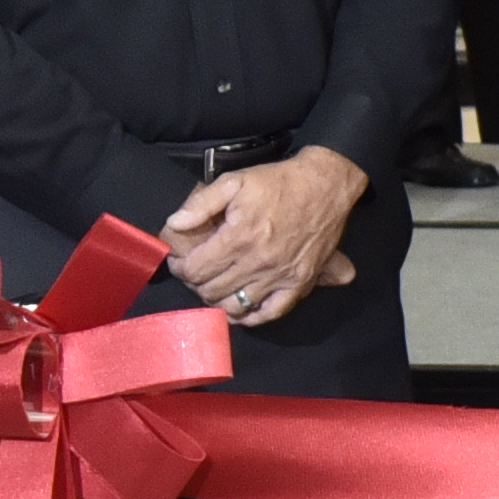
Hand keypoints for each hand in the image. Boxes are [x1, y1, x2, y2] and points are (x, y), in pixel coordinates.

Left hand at [165, 146, 366, 324]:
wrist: (325, 186)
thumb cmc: (277, 183)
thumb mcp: (235, 181)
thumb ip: (201, 204)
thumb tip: (173, 225)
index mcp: (239, 237)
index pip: (196, 269)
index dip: (180, 267)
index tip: (179, 261)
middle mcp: (258, 262)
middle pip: (212, 291)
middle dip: (195, 283)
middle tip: (195, 272)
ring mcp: (281, 277)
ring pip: (236, 306)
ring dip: (218, 300)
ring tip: (214, 287)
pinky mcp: (300, 284)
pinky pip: (271, 312)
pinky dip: (251, 317)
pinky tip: (240, 310)